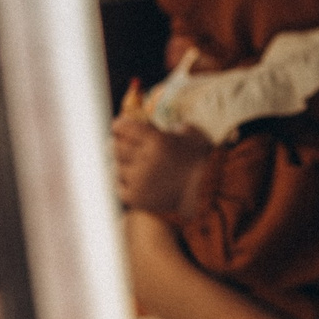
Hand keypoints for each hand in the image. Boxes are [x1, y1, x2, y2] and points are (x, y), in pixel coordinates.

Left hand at [113, 83, 208, 216]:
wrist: (204, 195)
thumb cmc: (198, 162)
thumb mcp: (191, 134)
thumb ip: (171, 124)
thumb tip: (154, 121)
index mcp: (157, 141)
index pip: (122, 127)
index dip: (119, 126)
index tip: (118, 128)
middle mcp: (146, 159)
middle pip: (114, 146)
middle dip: (117, 143)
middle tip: (120, 144)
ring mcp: (139, 180)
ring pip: (114, 166)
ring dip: (120, 163)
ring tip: (129, 164)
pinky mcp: (136, 198)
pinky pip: (117, 185)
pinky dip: (122, 182)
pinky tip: (133, 179)